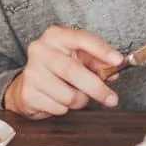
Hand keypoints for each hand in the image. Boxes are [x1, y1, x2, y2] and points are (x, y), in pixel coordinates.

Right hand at [3, 27, 123, 118]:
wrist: (27, 85)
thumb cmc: (57, 69)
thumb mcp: (77, 58)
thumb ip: (96, 62)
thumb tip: (112, 72)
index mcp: (55, 37)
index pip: (81, 38)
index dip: (101, 49)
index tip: (118, 61)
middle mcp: (40, 51)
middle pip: (73, 71)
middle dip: (97, 88)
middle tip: (112, 99)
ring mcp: (32, 72)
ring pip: (69, 95)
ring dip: (79, 100)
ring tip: (75, 94)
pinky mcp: (28, 93)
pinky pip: (59, 107)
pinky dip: (65, 108)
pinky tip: (58, 99)